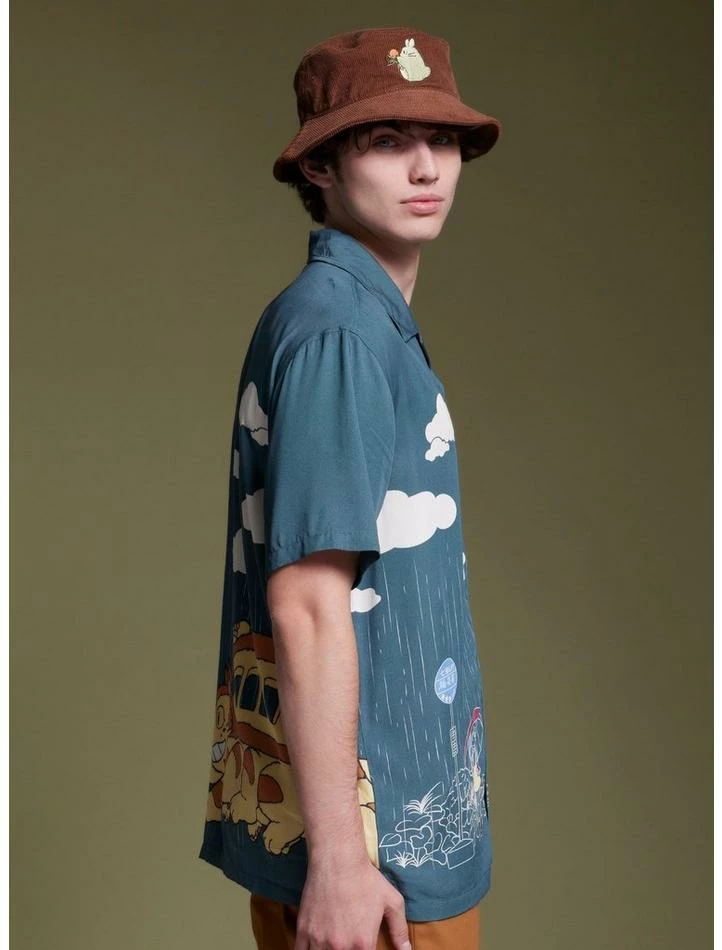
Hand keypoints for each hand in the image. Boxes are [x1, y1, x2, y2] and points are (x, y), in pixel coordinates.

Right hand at [295, 853, 410, 949]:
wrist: (338, 859)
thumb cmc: (366, 879)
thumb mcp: (392, 901)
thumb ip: (400, 930)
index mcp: (363, 944)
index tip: (362, 947)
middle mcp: (340, 947)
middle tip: (347, 944)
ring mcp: (319, 940)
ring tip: (332, 946)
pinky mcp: (304, 931)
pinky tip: (314, 948)